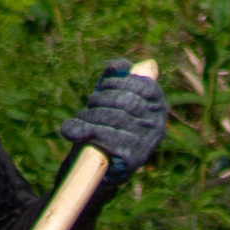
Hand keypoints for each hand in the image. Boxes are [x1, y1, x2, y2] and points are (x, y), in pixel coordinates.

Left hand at [57, 58, 167, 183]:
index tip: (104, 85)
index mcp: (157, 107)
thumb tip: (121, 66)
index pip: (145, 86)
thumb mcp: (110, 96)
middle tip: (89, 102)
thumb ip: (116, 77)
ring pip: (115, 118)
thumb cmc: (105, 123)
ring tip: (80, 118)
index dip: (120, 82)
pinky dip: (85, 131)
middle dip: (102, 99)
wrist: (96, 163)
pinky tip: (71, 130)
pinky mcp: (130, 160)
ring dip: (91, 115)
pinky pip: (106, 137)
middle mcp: (157, 126)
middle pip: (127, 102)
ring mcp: (145, 144)